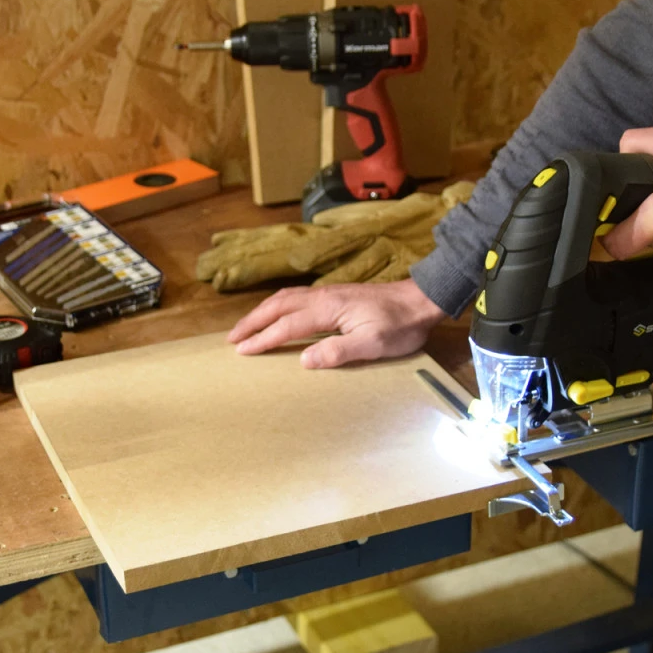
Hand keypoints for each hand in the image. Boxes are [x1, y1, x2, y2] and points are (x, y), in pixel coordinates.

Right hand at [228, 277, 446, 368]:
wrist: (421, 301)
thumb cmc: (400, 325)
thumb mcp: (374, 344)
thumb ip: (338, 351)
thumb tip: (303, 359)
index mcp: (329, 309)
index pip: (287, 325)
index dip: (264, 339)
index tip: (242, 351)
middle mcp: (323, 296)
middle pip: (278, 305)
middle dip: (253, 322)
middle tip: (232, 339)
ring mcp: (328, 293)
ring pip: (285, 298)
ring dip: (262, 312)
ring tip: (246, 327)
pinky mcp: (335, 294)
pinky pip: (296, 297)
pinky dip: (277, 306)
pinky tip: (277, 313)